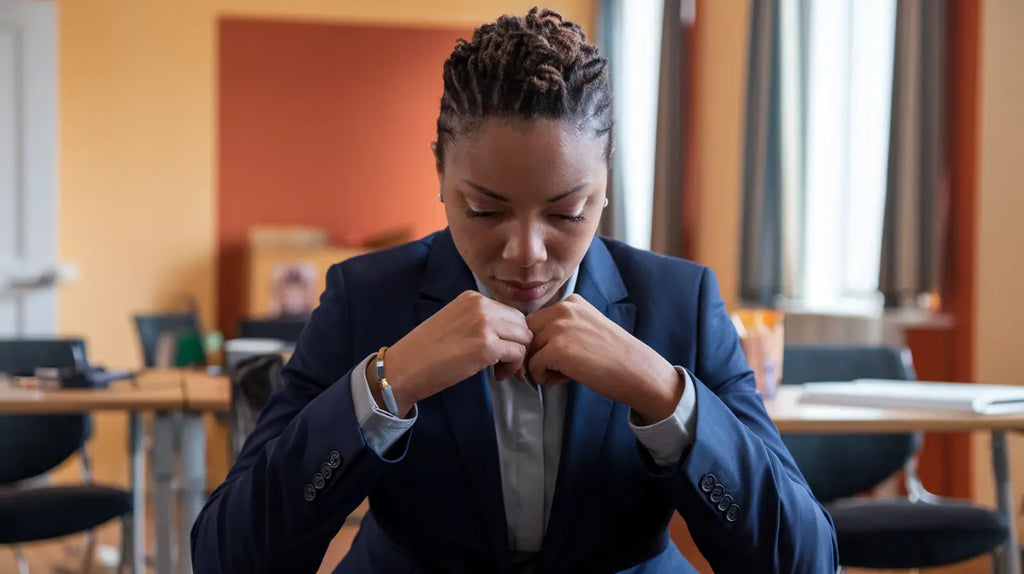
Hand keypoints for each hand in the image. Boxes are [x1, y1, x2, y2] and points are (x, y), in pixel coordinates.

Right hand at [372, 291, 531, 414]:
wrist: (404, 367)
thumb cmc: (426, 351)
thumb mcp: (455, 321)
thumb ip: (480, 321)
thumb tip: (509, 335)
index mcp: (473, 298)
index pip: (511, 313)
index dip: (510, 335)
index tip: (499, 352)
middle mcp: (481, 305)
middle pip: (522, 325)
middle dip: (517, 346)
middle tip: (502, 364)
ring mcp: (485, 325)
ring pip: (524, 339)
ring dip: (516, 358)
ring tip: (498, 371)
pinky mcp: (487, 347)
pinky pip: (518, 355)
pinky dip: (512, 368)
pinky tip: (496, 376)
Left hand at [526, 294, 682, 422]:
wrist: (638, 371)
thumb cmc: (615, 356)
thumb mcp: (588, 328)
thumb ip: (562, 327)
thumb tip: (530, 344)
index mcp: (571, 302)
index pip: (536, 321)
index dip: (541, 343)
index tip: (559, 356)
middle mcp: (563, 309)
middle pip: (527, 334)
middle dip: (536, 353)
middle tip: (559, 367)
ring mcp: (559, 328)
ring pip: (529, 351)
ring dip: (542, 366)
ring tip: (568, 371)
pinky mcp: (557, 349)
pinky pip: (533, 367)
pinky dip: (544, 378)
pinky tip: (567, 378)